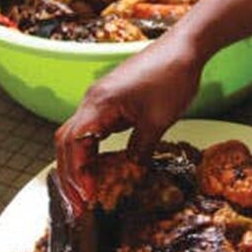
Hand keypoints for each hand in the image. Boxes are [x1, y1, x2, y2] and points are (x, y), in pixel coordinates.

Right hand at [55, 30, 202, 213]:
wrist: (184, 47)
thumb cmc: (172, 76)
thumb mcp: (158, 122)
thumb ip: (140, 150)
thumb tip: (131, 174)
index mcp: (99, 104)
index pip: (74, 145)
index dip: (78, 174)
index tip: (88, 197)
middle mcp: (92, 100)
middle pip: (66, 142)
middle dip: (70, 175)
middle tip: (79, 204)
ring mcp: (99, 99)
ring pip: (76, 136)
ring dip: (78, 164)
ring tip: (86, 192)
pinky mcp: (110, 100)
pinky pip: (91, 129)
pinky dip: (91, 151)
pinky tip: (100, 168)